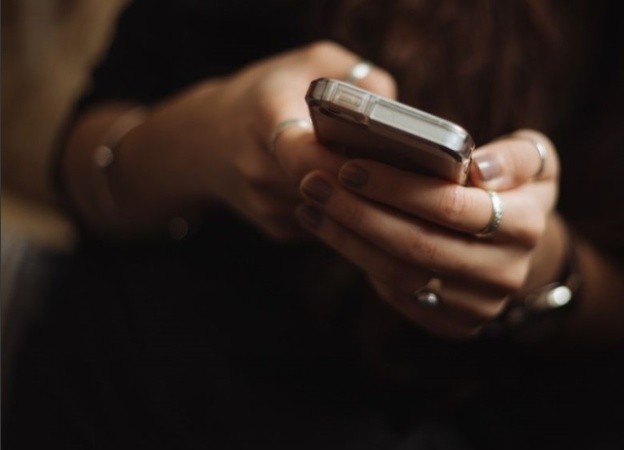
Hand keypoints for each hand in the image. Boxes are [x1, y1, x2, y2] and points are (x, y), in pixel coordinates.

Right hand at [119, 41, 394, 239]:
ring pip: (333, 212)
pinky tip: (358, 193)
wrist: (204, 141)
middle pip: (327, 188)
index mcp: (264, 117)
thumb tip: (398, 111)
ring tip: (390, 181)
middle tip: (406, 174)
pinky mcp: (276, 229)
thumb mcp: (310, 63)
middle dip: (368, 183)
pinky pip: (326, 225)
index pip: (304, 152)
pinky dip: (347, 212)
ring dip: (362, 200)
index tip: (379, 157)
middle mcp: (259, 167)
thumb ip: (357, 77)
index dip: (345, 161)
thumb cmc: (267, 94)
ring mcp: (266, 205)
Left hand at [296, 129, 560, 338]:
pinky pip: (396, 294)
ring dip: (347, 237)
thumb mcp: (533, 160)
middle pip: (417, 245)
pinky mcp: (452, 324)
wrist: (517, 249)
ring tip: (312, 203)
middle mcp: (505, 273)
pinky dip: (357, 259)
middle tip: (314, 182)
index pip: (452, 206)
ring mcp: (478, 306)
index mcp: (526, 225)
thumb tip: (478, 169)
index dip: (396, 187)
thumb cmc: (513, 189)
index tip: (350, 166)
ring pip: (399, 274)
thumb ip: (515, 156)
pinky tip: (329, 228)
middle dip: (358, 212)